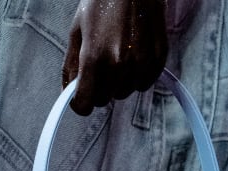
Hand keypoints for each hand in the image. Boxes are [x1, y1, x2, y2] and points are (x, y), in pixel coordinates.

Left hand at [62, 0, 167, 115]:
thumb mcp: (77, 31)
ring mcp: (141, 61)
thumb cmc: (101, 3)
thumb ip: (71, 65)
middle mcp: (119, 63)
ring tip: (116, 59)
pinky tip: (132, 58)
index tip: (79, 99)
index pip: (85, 103)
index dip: (79, 104)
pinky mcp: (158, 57)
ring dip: (118, 84)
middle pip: (104, 99)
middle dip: (98, 90)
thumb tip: (69, 92)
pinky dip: (137, 77)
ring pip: (124, 93)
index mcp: (95, 56)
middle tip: (98, 71)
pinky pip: (144, 84)